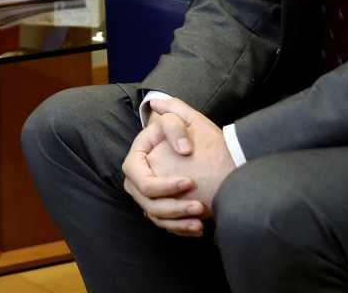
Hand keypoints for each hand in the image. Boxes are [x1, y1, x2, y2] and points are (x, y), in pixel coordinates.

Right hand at [121, 97, 235, 237]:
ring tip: (201, 220)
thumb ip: (175, 121)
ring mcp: (148, 195)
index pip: (139, 178)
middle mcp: (138, 178)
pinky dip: (180, 228)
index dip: (161, 185)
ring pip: (156, 216)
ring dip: (178, 221)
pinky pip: (165, 224)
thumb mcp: (187, 119)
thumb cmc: (195, 133)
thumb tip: (182, 148)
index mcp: (138, 156)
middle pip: (147, 201)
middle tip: (199, 206)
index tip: (189, 182)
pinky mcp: (161, 208)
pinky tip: (199, 228)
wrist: (209, 150)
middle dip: (173, 207)